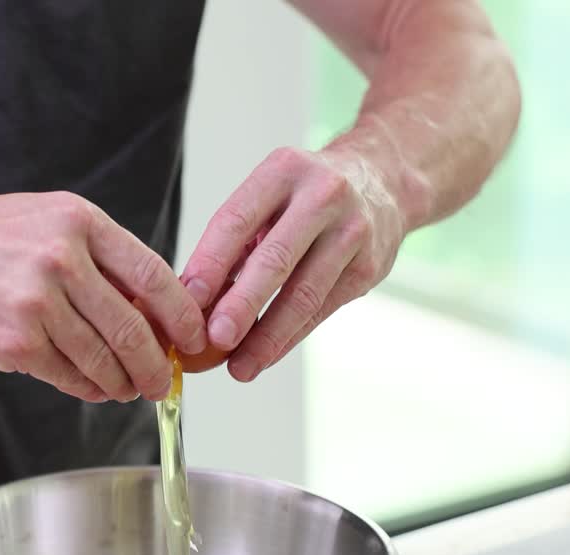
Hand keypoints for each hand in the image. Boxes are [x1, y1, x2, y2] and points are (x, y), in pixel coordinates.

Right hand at [0, 191, 207, 401]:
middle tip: (161, 381)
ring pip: (102, 357)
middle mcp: (63, 259)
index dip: (182, 314)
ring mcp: (38, 302)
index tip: (193, 337)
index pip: (153, 274)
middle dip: (155, 363)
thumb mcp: (43, 219)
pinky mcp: (14, 341)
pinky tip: (94, 389)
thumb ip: (95, 255)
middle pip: (133, 326)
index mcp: (78, 221)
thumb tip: (148, 305)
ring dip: (122, 382)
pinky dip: (88, 388)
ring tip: (127, 389)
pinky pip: (67, 375)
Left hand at [180, 146, 405, 380]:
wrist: (383, 182)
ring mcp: (351, 231)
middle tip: (215, 339)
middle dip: (242, 304)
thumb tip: (189, 301)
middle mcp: (322, 196)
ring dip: (268, 336)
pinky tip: (265, 357)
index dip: (210, 263)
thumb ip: (231, 244)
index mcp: (282, 171)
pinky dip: (289, 337)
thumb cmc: (304, 196)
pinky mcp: (369, 266)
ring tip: (239, 367)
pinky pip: (322, 310)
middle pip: (276, 259)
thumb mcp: (267, 198)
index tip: (186, 299)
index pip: (237, 220)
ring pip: (304, 293)